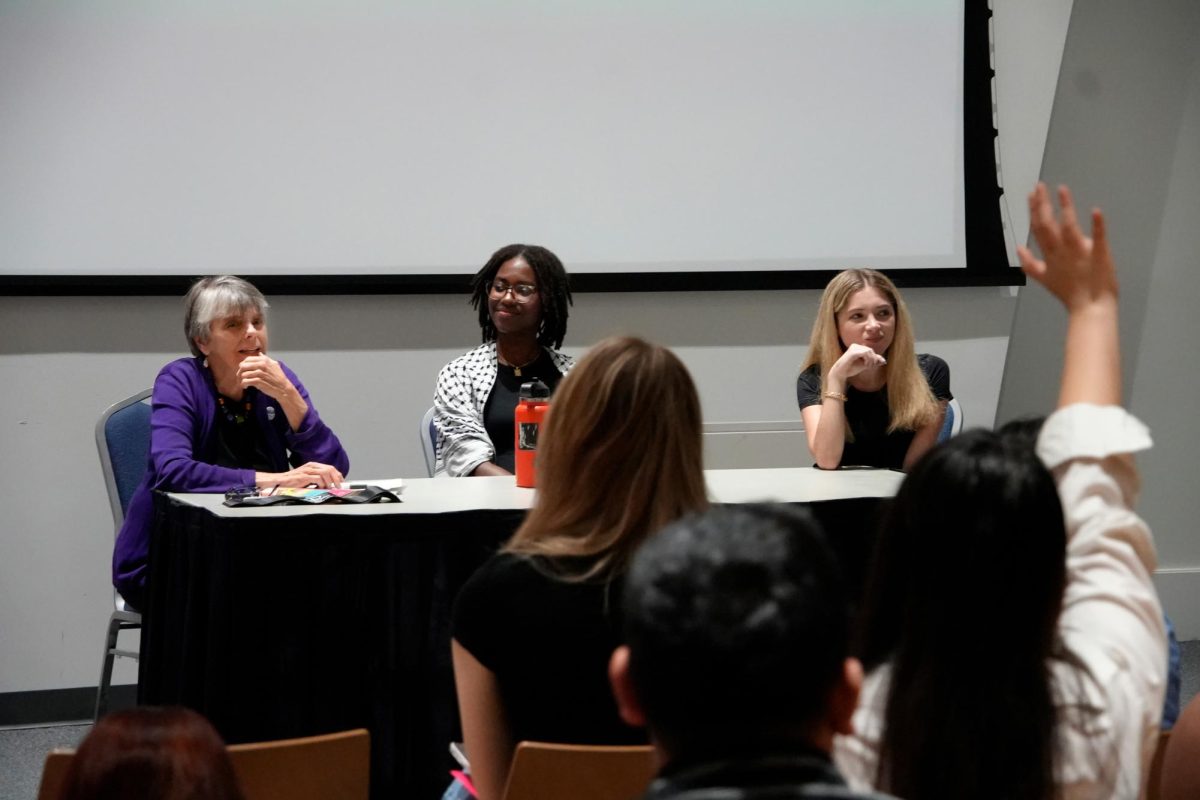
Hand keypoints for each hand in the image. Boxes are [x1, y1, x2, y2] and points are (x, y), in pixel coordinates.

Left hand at [237, 355, 297, 401]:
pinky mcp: (258, 381)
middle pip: (243, 366)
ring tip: (244, 383)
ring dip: (241, 380)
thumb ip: (266, 359)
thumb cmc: (279, 378)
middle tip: (241, 377)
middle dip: (240, 372)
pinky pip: (245, 381)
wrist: (284, 388)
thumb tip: (259, 353)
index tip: (243, 370)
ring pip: (243, 374)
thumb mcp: (274, 365)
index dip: (243, 365)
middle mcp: (261, 365)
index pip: (247, 359)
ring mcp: (260, 373)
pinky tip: (246, 387)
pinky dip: (243, 385)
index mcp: (264, 360)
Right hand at [259, 462, 344, 489]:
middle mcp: (312, 466)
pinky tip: (320, 489)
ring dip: (329, 482)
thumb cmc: (293, 481)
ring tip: (329, 488)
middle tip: (338, 487)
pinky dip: (322, 484)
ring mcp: (308, 470)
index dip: (338, 475)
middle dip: (336, 479)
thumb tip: (330, 484)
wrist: (280, 481)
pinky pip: (318, 479)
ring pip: (325, 473)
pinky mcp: (304, 476)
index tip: (341, 482)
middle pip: (330, 469)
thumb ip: (317, 478)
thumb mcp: (307, 477)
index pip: (330, 467)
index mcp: (313, 465)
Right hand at [829, 343, 886, 382]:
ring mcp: (853, 348)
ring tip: (868, 367)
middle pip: (870, 350)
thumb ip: (874, 362)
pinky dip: (867, 359)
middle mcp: (855, 346)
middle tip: (870, 367)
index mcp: (857, 347)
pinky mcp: (852, 352)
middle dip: (873, 359)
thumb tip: (884, 361)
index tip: (876, 365)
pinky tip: (865, 365)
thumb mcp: (865, 365)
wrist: (841, 373)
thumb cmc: (851, 368)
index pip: (870, 350)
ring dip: (871, 360)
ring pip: (868, 351)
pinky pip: (864, 353)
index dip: (875, 357)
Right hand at [1017, 183, 1118, 310]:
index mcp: (1049, 256)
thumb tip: (1017, 248)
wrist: (1089, 308)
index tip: (1031, 194)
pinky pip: (1098, 238)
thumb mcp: (1043, 279)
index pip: (1038, 229)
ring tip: (1062, 190)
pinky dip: (1097, 225)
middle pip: (1048, 225)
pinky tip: (1096, 211)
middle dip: (1042, 204)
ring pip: (1069, 228)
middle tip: (1039, 186)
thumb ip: (1029, 263)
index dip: (1034, 210)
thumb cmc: (1069, 293)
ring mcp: (1080, 252)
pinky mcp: (1099, 254)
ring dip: (1065, 208)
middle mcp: (1061, 251)